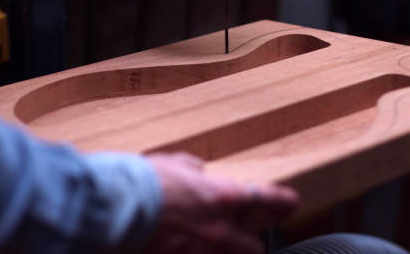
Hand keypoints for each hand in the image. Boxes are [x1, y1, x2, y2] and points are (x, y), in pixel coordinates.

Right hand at [146, 153, 298, 253]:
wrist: (118, 208)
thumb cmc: (144, 182)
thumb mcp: (172, 164)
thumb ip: (191, 169)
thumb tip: (198, 171)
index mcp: (223, 197)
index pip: (269, 199)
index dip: (283, 202)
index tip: (290, 203)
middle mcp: (221, 231)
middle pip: (255, 248)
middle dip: (251, 244)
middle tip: (243, 238)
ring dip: (223, 253)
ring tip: (205, 244)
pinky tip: (183, 249)